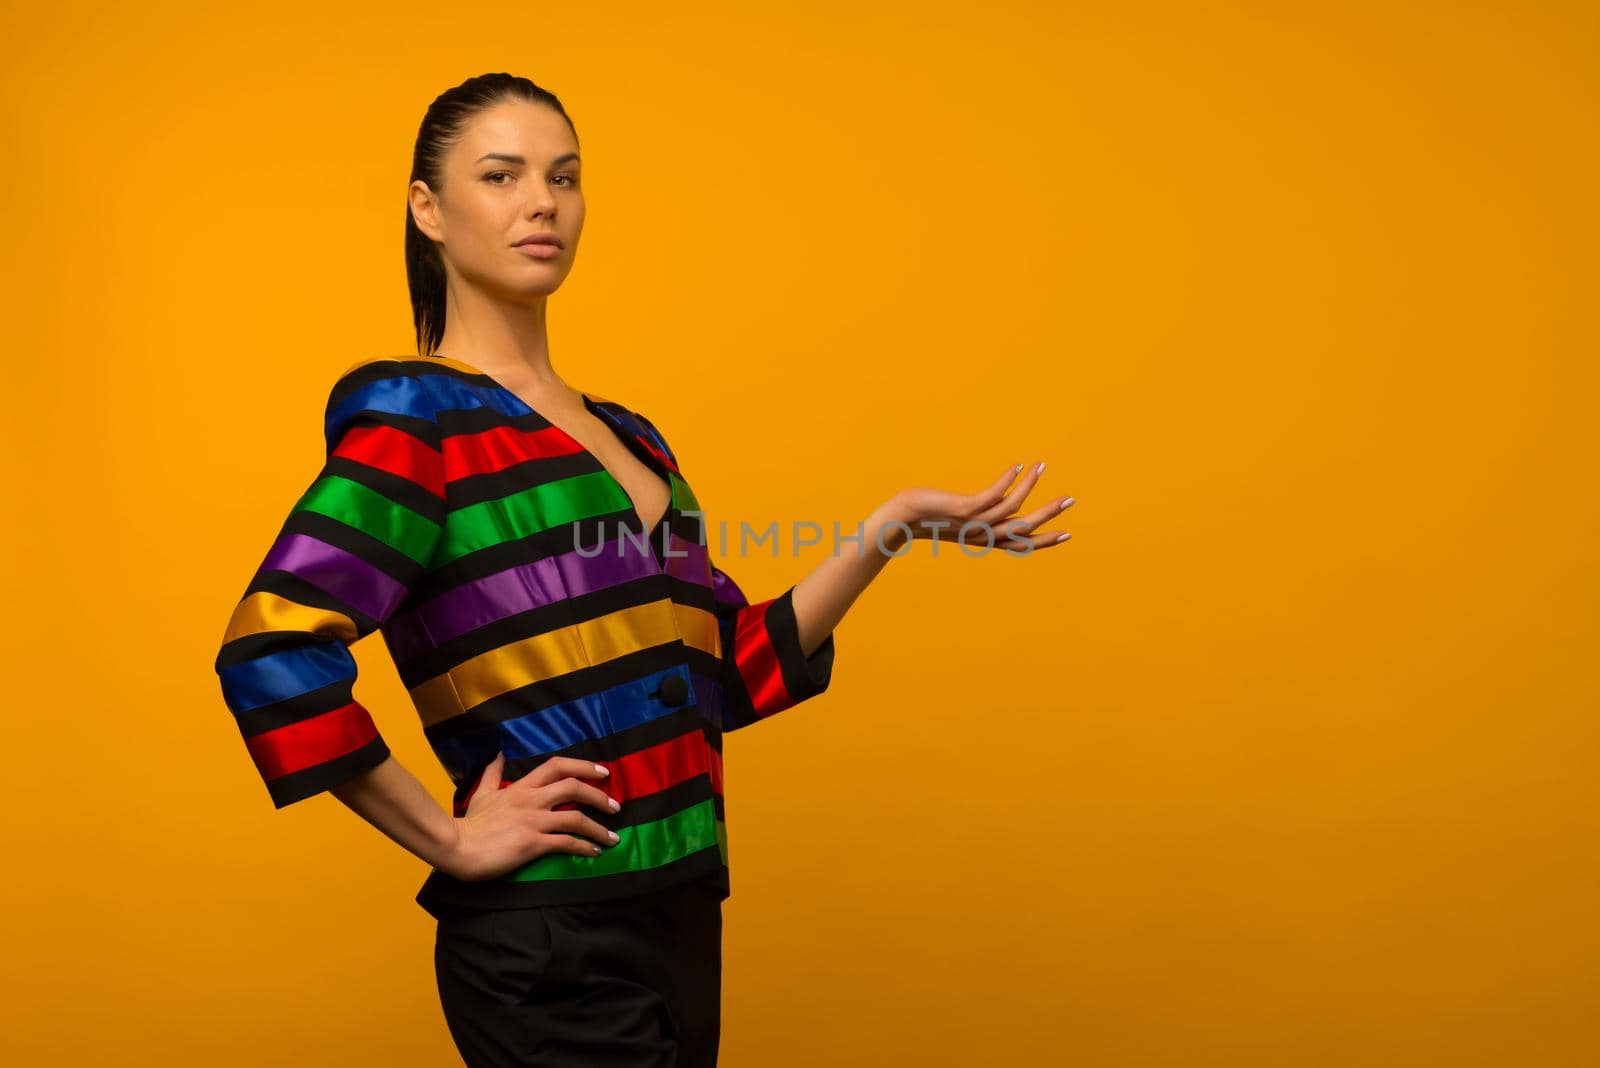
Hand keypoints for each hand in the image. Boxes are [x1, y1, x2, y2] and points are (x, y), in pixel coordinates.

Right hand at [438, 752, 622, 881]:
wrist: (457, 847)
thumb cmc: (470, 824)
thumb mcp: (482, 793)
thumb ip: (492, 773)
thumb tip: (497, 753)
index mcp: (522, 786)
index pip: (557, 766)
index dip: (584, 766)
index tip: (603, 772)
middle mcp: (531, 800)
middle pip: (573, 787)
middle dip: (598, 795)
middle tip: (615, 806)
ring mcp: (533, 821)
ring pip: (575, 818)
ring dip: (599, 828)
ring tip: (613, 837)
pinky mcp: (532, 843)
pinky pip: (566, 843)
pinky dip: (585, 847)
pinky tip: (595, 852)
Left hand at [880, 462, 1073, 553]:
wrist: (901, 519)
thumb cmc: (929, 517)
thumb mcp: (961, 519)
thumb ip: (981, 515)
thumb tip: (998, 507)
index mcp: (985, 540)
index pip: (1021, 543)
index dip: (1045, 540)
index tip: (1067, 534)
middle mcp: (983, 535)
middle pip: (1024, 528)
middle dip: (1048, 514)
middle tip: (1070, 500)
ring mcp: (975, 523)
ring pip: (1012, 508)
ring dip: (1029, 485)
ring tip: (1042, 466)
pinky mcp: (964, 510)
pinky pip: (993, 495)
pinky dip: (1008, 480)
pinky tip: (1017, 466)